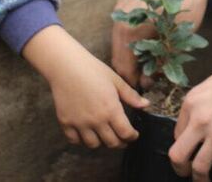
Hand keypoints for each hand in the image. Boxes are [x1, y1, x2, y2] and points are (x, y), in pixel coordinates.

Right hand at [25, 26, 149, 148]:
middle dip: (120, 142)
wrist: (66, 66)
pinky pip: (75, 140)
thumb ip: (131, 95)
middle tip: (122, 138)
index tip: (134, 135)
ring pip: (93, 144)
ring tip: (105, 135)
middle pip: (111, 142)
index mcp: (111, 109)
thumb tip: (146, 105)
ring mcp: (79, 123)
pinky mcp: (65, 122)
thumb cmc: (93, 70)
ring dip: (101, 142)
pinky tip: (87, 133)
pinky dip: (82, 140)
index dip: (132, 137)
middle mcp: (96, 120)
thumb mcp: (116, 80)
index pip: (125, 133)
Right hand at [111, 0, 211, 86]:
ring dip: (132, 55)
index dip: (135, 83)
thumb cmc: (188, 3)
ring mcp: (121, 7)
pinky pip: (124, 28)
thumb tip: (150, 81)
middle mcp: (118, 18)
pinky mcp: (126, 1)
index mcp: (128, 30)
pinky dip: (133, 40)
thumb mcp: (179, 38)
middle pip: (119, 55)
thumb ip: (162, 61)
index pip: (124, 68)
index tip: (146, 91)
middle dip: (133, 70)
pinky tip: (149, 44)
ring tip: (151, 64)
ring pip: (121, 42)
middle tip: (150, 80)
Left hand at [170, 52, 211, 178]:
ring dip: (201, 178)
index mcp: (192, 103)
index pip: (177, 133)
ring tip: (205, 180)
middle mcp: (200, 119)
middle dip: (180, 169)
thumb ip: (200, 106)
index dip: (184, 144)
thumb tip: (195, 127)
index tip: (190, 150)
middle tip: (185, 173)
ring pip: (199, 168)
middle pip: (177, 155)